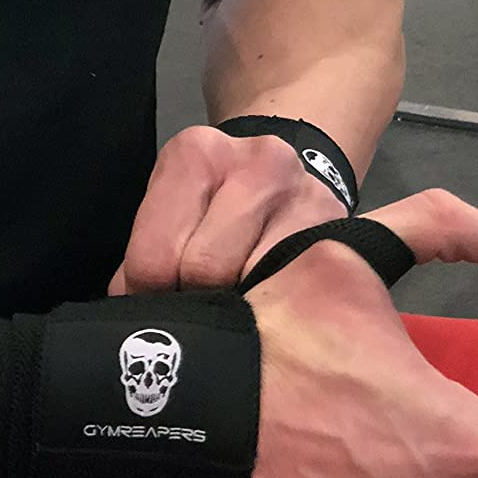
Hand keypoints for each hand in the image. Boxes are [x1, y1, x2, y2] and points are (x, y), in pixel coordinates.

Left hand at [110, 125, 343, 294]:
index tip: (158, 311)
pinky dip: (279, 308)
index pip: (154, 256)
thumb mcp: (174, 212)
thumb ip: (143, 263)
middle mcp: (254, 163)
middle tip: (201, 313)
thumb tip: (136, 322)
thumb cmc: (216, 202)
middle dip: (197, 303)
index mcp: (194, 155)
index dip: (150, 296)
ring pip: (254, 284)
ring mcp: (304, 193)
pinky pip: (296, 290)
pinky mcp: (340, 228)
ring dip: (241, 311)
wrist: (286, 174)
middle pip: (205, 271)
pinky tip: (270, 306)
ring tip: (237, 311)